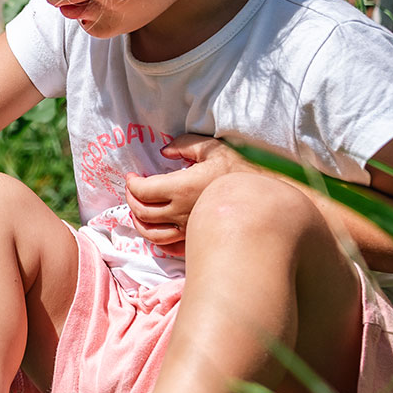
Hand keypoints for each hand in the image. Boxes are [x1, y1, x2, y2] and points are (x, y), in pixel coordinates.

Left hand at [121, 135, 252, 257]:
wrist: (262, 197)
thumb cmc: (238, 170)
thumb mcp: (211, 148)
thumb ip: (184, 145)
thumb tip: (164, 151)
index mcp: (181, 188)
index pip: (143, 191)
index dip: (132, 184)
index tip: (132, 177)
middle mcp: (181, 212)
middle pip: (143, 212)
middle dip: (131, 200)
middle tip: (132, 190)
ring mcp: (188, 229)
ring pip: (152, 234)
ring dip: (139, 222)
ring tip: (138, 210)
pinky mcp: (196, 239)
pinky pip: (170, 247)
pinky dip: (157, 240)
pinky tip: (158, 230)